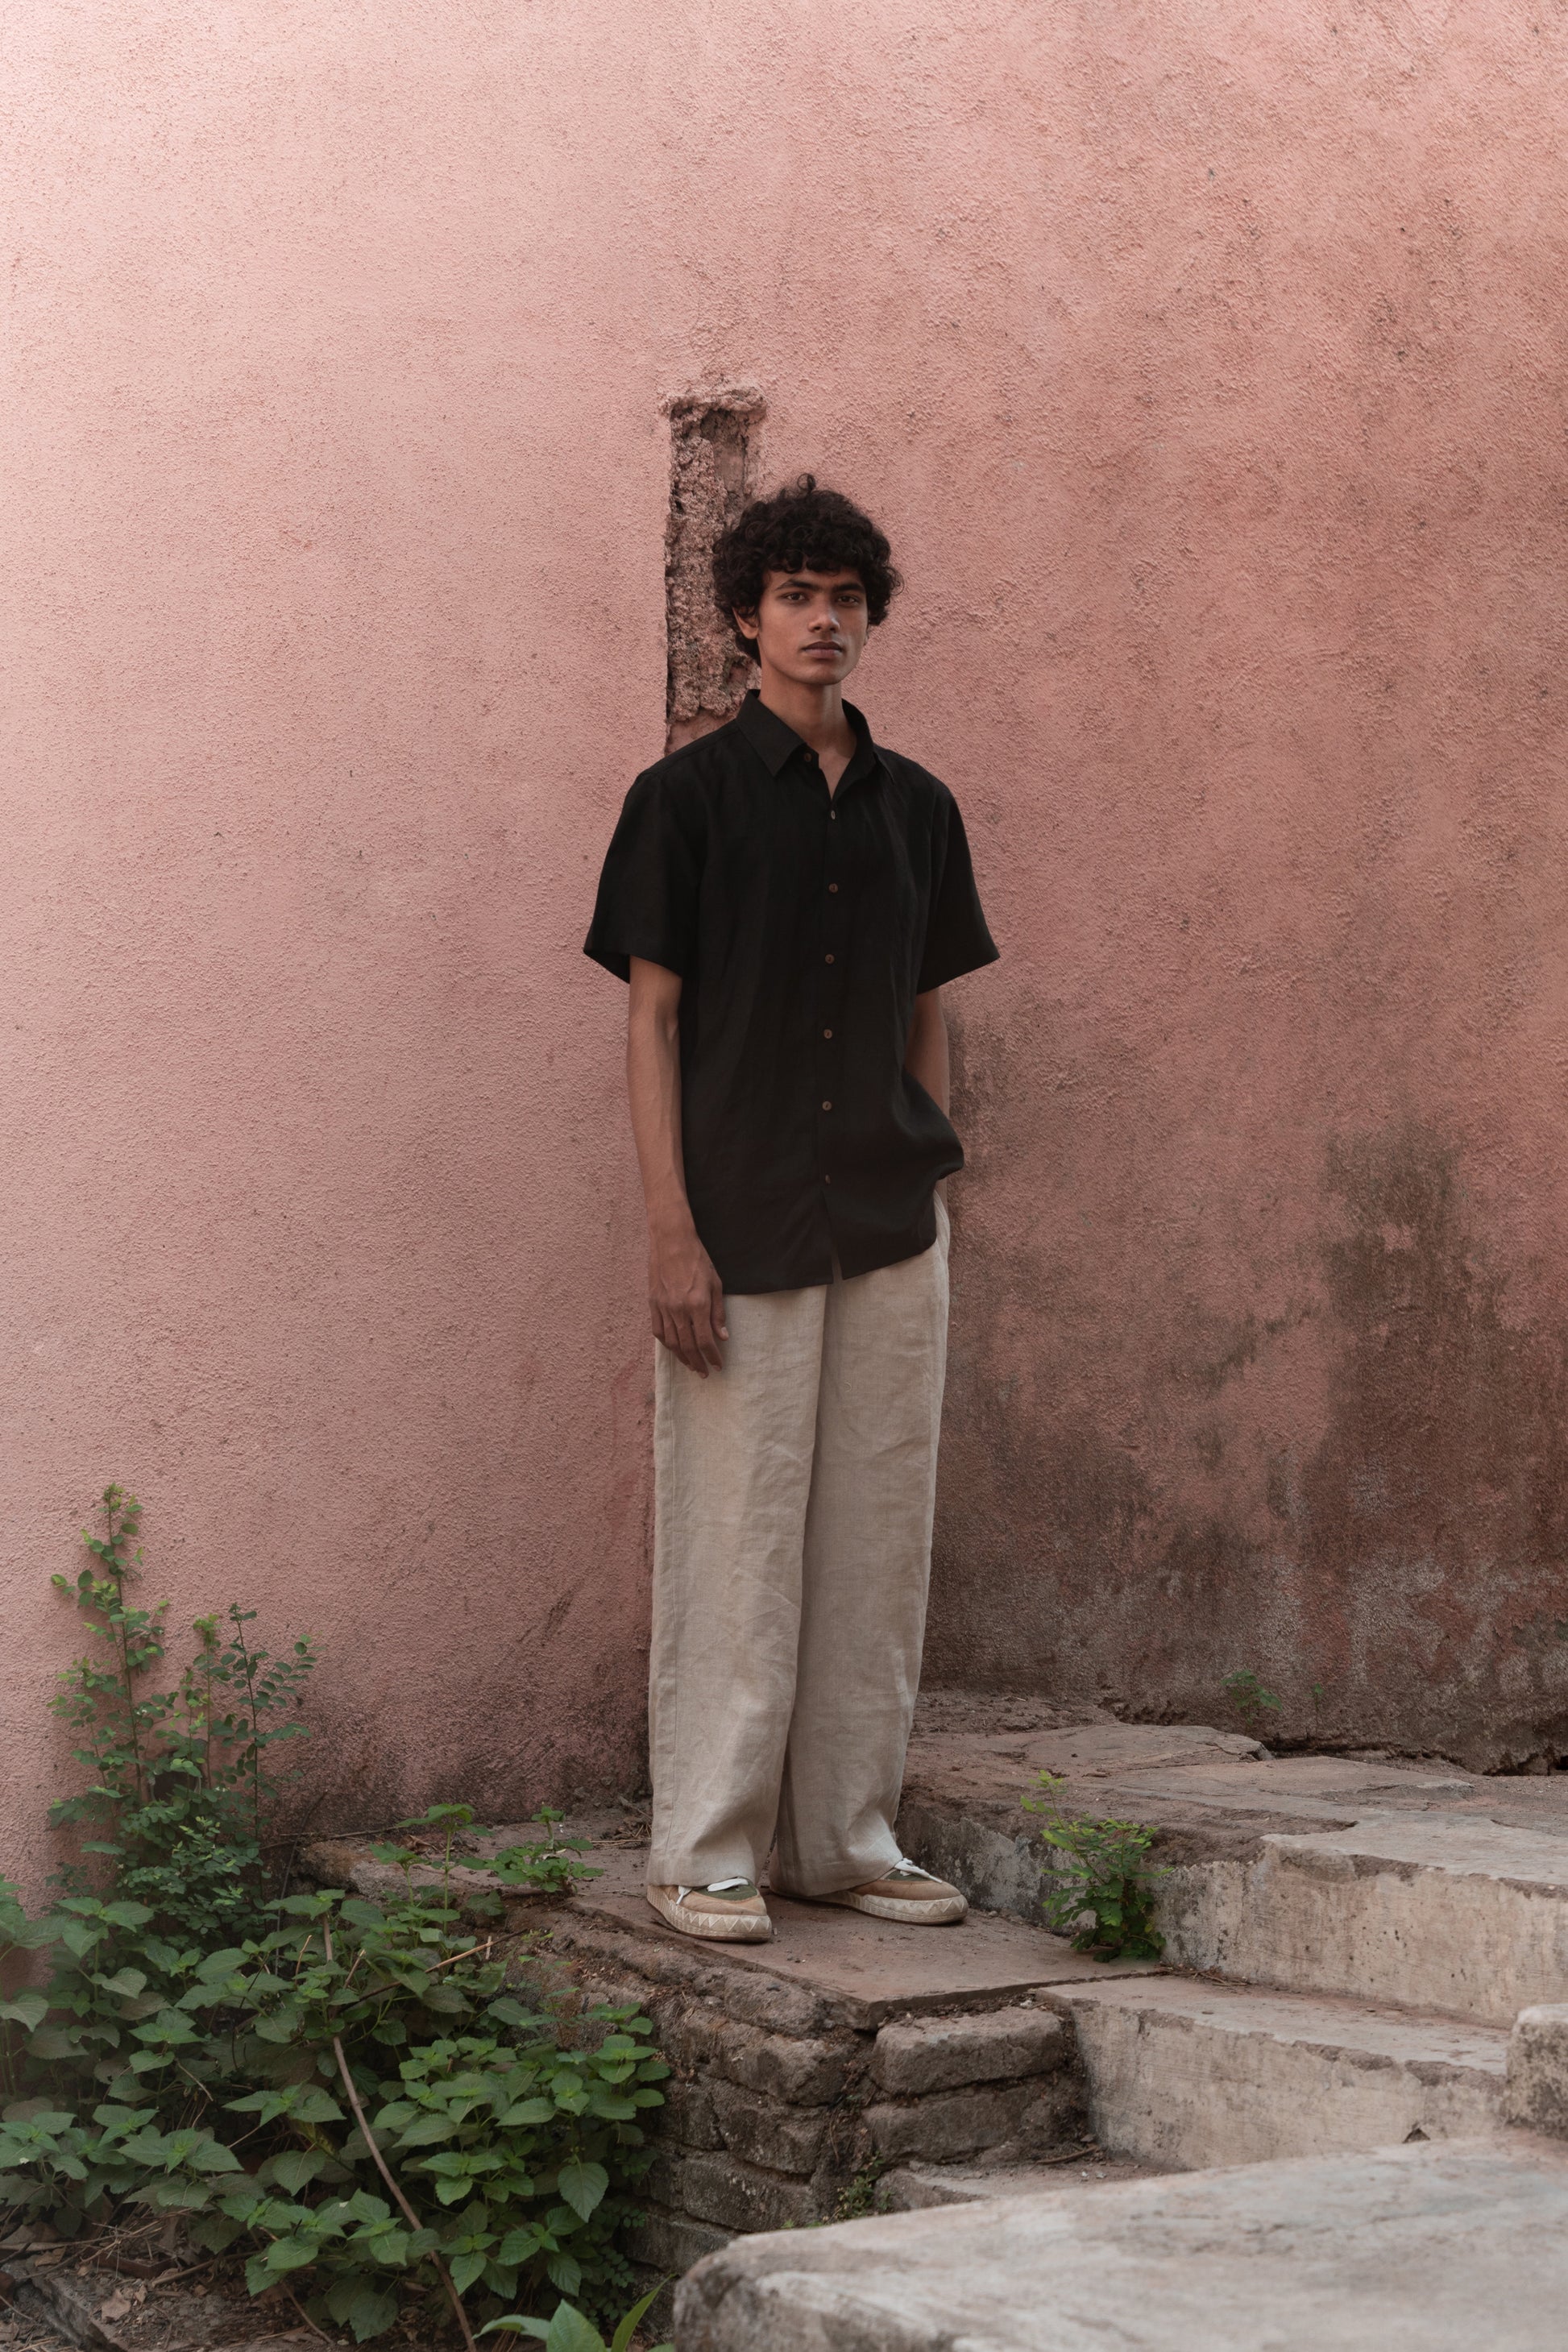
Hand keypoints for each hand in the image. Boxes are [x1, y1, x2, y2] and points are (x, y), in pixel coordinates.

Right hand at [649, 1217, 727, 1375]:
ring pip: (671, 1342)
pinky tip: (674, 1349)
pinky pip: (658, 1331)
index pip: (705, 1340)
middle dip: (698, 1362)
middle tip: (705, 1372)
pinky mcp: (653, 1304)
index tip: (718, 1365)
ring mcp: (663, 1307)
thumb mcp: (716, 1284)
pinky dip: (666, 1344)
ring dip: (682, 1357)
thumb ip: (718, 1313)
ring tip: (691, 1365)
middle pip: (687, 1346)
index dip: (712, 1356)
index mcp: (697, 1304)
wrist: (671, 1242)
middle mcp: (679, 1309)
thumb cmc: (698, 1260)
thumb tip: (723, 1337)